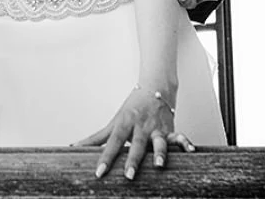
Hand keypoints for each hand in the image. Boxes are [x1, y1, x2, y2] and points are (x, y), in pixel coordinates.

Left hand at [75, 87, 193, 178]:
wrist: (155, 87)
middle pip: (136, 144)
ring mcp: (156, 128)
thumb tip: (74, 147)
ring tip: (159, 165)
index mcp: (125, 124)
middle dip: (133, 160)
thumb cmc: (132, 108)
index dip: (105, 158)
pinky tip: (190, 151)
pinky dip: (185, 143)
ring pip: (159, 141)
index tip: (99, 173)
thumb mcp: (113, 122)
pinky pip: (179, 136)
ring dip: (159, 153)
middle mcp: (140, 126)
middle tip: (128, 176)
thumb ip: (96, 138)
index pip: (113, 143)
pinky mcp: (170, 129)